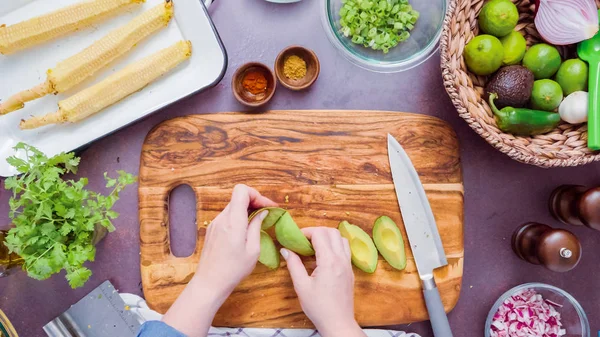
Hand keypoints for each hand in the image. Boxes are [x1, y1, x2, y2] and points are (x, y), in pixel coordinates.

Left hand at [162, 184, 275, 336]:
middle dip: (254, 201)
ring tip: (258, 222)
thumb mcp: (253, 250)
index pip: (241, 191)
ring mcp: (215, 223)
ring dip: (247, 210)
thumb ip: (256, 226)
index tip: (267, 207)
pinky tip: (246, 230)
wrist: (209, 283)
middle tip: (267, 213)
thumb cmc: (233, 270)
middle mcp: (222, 218)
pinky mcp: (212, 230)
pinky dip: (239, 217)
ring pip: (233, 206)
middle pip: (238, 197)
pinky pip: (227, 216)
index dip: (256, 194)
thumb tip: (262, 213)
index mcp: (233, 221)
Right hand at [281, 227, 366, 336]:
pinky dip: (335, 245)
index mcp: (329, 261)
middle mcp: (342, 259)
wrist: (338, 323)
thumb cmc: (318, 307)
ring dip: (328, 237)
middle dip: (317, 231)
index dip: (306, 231)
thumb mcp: (301, 286)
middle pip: (333, 232)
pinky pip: (345, 250)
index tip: (296, 237)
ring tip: (314, 246)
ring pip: (342, 239)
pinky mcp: (350, 271)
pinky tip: (324, 256)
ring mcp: (348, 265)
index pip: (320, 234)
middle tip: (304, 240)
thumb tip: (285, 250)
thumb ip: (293, 265)